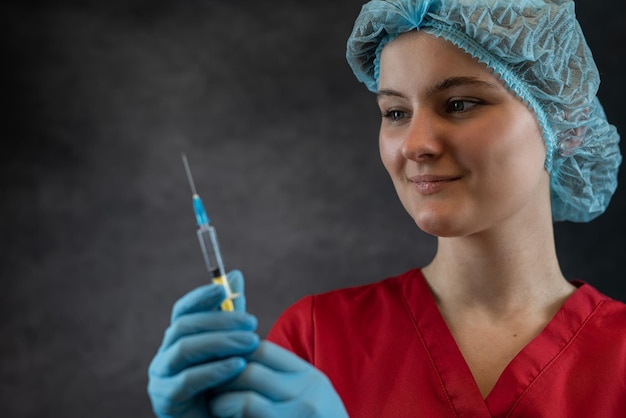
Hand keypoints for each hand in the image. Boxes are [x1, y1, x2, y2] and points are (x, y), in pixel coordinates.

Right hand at [147, 270, 258, 417]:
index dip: (201, 297)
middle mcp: (165, 355)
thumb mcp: (233, 348)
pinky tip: (239, 365)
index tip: (224, 290)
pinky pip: (187, 379)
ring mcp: (161, 377)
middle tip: (252, 322)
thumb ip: (233, 315)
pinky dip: (214, 369)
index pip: (183, 310)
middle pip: (184, 326)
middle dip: (220, 320)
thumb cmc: (228, 386)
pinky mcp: (166, 400)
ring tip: (252, 342)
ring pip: (184, 349)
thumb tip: (236, 275)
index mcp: (178, 340)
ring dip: (221, 342)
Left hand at [210, 341, 348, 417]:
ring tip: (214, 405)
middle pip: (250, 371)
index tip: (222, 362)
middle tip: (208, 384)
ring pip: (244, 400)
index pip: (262, 350)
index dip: (236, 354)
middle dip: (222, 377)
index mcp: (310, 379)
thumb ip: (281, 377)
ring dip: (221, 402)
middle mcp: (306, 397)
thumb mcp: (309, 396)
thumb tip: (242, 354)